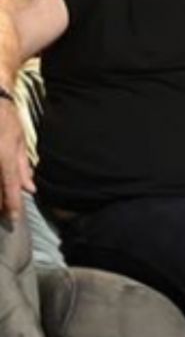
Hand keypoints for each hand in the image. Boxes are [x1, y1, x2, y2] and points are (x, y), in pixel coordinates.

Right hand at [0, 99, 35, 219]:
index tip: (14, 218)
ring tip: (3, 205)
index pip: (8, 185)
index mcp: (4, 155)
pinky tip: (0, 189)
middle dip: (1, 204)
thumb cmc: (6, 119)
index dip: (12, 204)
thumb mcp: (19, 140)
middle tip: (8, 216)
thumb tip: (29, 188)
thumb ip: (23, 167)